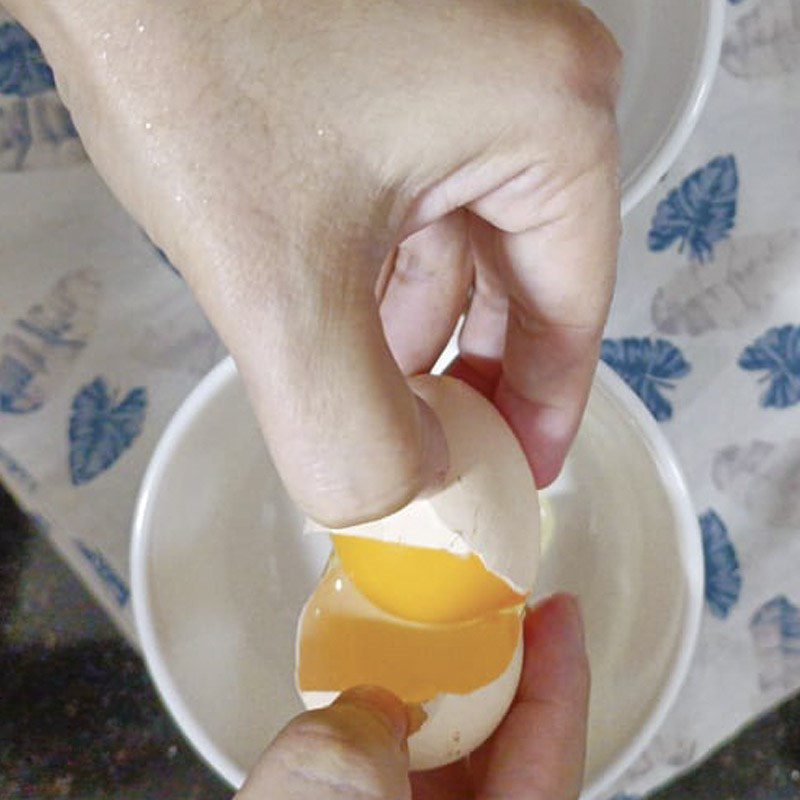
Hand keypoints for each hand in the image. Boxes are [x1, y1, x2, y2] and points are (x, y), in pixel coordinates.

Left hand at [11, 0, 619, 524]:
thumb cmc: (184, 38)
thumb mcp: (281, 280)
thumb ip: (353, 428)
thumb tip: (405, 494)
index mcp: (546, 117)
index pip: (571, 312)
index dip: (539, 414)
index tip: (514, 476)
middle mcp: (521, 82)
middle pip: (518, 284)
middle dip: (466, 380)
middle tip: (435, 460)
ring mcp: (457, 71)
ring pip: (457, 251)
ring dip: (412, 335)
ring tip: (370, 400)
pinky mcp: (393, 75)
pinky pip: (413, 209)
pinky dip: (380, 279)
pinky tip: (339, 324)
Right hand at [237, 595, 589, 799]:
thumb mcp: (327, 794)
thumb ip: (358, 741)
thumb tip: (373, 711)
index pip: (550, 756)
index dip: (563, 673)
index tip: (560, 608)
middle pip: (514, 757)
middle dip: (510, 677)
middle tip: (497, 611)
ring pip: (464, 770)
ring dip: (455, 703)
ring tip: (444, 641)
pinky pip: (416, 780)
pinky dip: (409, 733)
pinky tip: (388, 697)